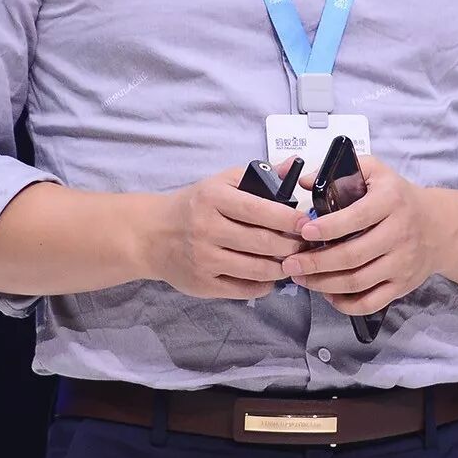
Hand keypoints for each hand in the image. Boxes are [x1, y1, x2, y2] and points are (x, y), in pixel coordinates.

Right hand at [146, 157, 306, 300]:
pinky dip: (264, 283)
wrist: (151, 234)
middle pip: (262, 242)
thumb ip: (256, 177)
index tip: (307, 223)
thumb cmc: (193, 206)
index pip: (259, 210)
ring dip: (282, 267)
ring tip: (291, 260)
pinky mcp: (203, 283)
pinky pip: (244, 289)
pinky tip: (269, 275)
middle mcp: (206, 229)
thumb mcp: (219, 183)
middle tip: (305, 244)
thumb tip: (291, 168)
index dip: (288, 219)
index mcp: (212, 198)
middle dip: (292, 245)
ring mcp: (204, 259)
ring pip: (257, 269)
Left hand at [280, 154, 439, 315]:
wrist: (439, 227)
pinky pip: (371, 302)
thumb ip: (339, 171)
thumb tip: (303, 181)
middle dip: (316, 262)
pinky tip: (328, 294)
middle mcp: (399, 234)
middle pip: (353, 256)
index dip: (328, 227)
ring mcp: (401, 263)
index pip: (357, 217)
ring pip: (358, 282)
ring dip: (324, 284)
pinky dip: (346, 304)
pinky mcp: (402, 285)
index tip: (304, 231)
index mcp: (390, 201)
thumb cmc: (397, 197)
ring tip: (301, 278)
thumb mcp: (375, 171)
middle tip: (290, 263)